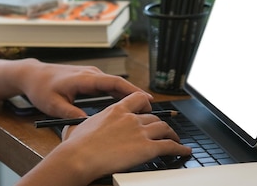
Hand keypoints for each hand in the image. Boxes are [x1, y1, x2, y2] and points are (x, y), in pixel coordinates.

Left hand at [18, 60, 148, 117]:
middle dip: (135, 94)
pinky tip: (125, 104)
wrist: (32, 75)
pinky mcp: (88, 78)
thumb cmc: (41, 88)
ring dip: (128, 94)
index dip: (132, 90)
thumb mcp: (54, 105)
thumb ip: (72, 114)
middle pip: (118, 83)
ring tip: (142, 108)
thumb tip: (89, 124)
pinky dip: (118, 93)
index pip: (113, 83)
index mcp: (84, 78)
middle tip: (150, 108)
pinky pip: (108, 85)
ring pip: (114, 84)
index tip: (146, 99)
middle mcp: (90, 73)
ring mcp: (90, 74)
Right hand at [56, 92, 190, 181]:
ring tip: (175, 140)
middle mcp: (130, 118)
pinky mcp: (147, 148)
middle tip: (163, 129)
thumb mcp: (77, 126)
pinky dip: (179, 149)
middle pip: (153, 116)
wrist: (79, 157)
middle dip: (160, 123)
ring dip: (172, 135)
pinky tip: (184, 151)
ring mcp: (140, 132)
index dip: (147, 104)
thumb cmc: (76, 146)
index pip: (138, 99)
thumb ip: (80, 123)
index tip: (150, 108)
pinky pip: (169, 146)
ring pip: (164, 128)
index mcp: (115, 110)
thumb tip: (72, 126)